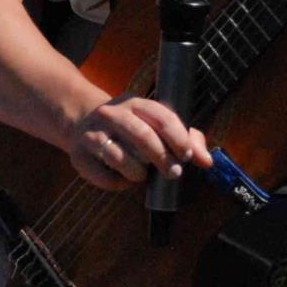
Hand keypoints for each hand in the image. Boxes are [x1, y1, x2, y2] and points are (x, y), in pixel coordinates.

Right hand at [69, 93, 211, 191]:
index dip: (178, 138)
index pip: (161, 117)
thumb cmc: (131, 128)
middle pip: (142, 135)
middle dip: (162, 158)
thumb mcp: (157, 125)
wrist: (82, 121)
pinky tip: (121, 177)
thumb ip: (186, 140)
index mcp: (136, 104)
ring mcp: (93, 132)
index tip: (186, 156)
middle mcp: (112, 113)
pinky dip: (118, 183)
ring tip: (141, 174)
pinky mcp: (79, 155)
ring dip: (137, 172)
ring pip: (120, 157)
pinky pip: (104, 176)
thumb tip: (207, 161)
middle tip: (173, 173)